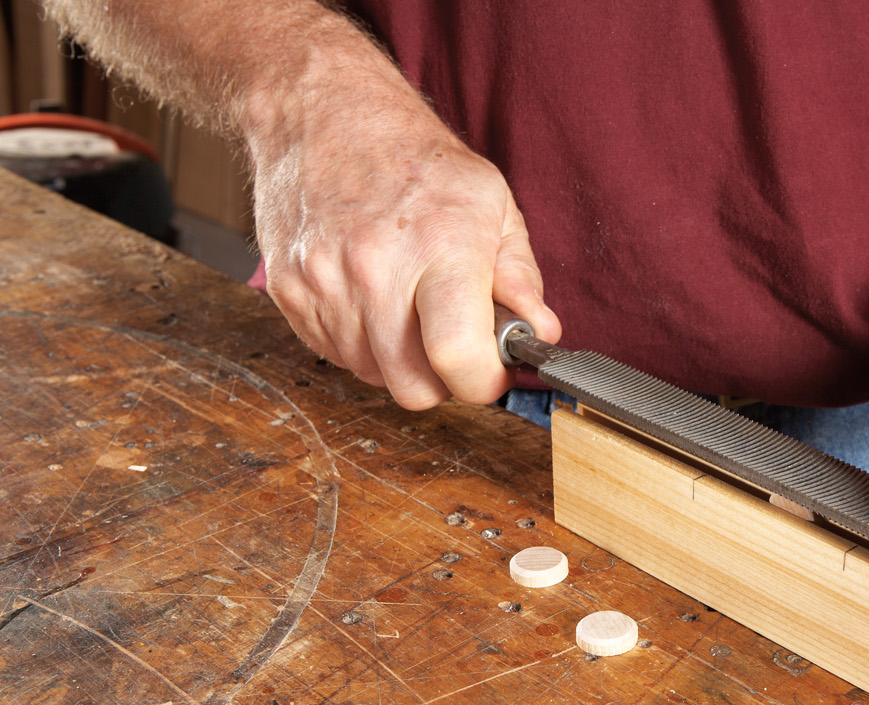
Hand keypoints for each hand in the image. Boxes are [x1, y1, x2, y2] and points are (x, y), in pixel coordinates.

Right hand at [248, 75, 559, 408]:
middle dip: (441, 378)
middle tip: (451, 340)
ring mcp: (324, 284)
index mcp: (440, 246)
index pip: (458, 358)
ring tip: (406, 303)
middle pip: (413, 388)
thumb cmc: (412, 156)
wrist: (323, 112)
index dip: (482, 381)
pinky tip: (370, 296)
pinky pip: (334, 354)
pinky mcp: (288, 293)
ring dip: (398, 357)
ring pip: (372, 376)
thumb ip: (520, 276)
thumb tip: (540, 332)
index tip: (490, 371)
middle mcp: (375, 270)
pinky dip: (359, 341)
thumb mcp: (491, 202)